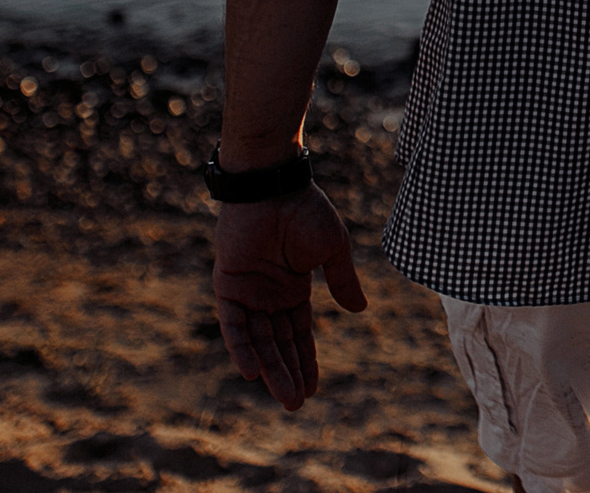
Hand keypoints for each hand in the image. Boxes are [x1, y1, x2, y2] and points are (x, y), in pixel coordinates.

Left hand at [211, 183, 367, 411]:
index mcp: (293, 289)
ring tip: (284, 396)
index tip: (313, 389)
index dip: (305, 360)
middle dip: (288, 373)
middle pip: (278, 344)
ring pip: (258, 340)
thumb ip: (343, 280)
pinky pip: (233, 324)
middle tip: (296, 404)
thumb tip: (361, 310)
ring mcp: (247, 293)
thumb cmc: (305, 211)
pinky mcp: (228, 286)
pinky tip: (251, 371)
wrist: (274, 185)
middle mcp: (268, 296)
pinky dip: (241, 347)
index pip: (298, 334)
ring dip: (269, 368)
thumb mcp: (333, 249)